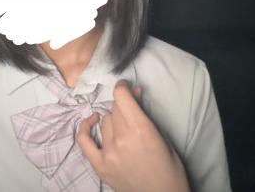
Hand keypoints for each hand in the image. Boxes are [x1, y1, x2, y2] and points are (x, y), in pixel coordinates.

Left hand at [76, 80, 190, 191]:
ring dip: (113, 120)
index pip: (121, 97)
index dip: (123, 87)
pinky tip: (92, 120)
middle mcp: (122, 139)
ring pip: (105, 121)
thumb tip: (135, 92)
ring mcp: (108, 153)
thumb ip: (146, 115)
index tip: (126, 86)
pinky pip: (84, 140)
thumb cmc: (170, 168)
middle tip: (131, 111)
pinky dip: (85, 127)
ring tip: (123, 127)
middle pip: (114, 108)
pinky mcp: (100, 166)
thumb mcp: (163, 137)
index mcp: (141, 130)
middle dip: (124, 106)